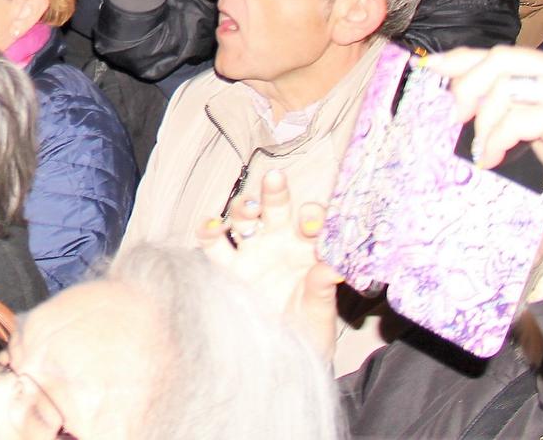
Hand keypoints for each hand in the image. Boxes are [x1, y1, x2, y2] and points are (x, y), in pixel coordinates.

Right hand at [197, 170, 340, 365]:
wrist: (279, 362)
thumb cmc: (306, 338)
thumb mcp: (319, 317)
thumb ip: (323, 290)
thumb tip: (334, 266)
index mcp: (308, 252)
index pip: (312, 222)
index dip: (312, 217)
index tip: (312, 225)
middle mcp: (278, 245)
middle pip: (276, 207)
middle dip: (275, 192)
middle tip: (276, 180)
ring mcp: (250, 253)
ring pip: (243, 217)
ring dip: (243, 207)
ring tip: (249, 210)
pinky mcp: (225, 268)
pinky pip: (212, 242)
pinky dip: (209, 230)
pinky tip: (212, 227)